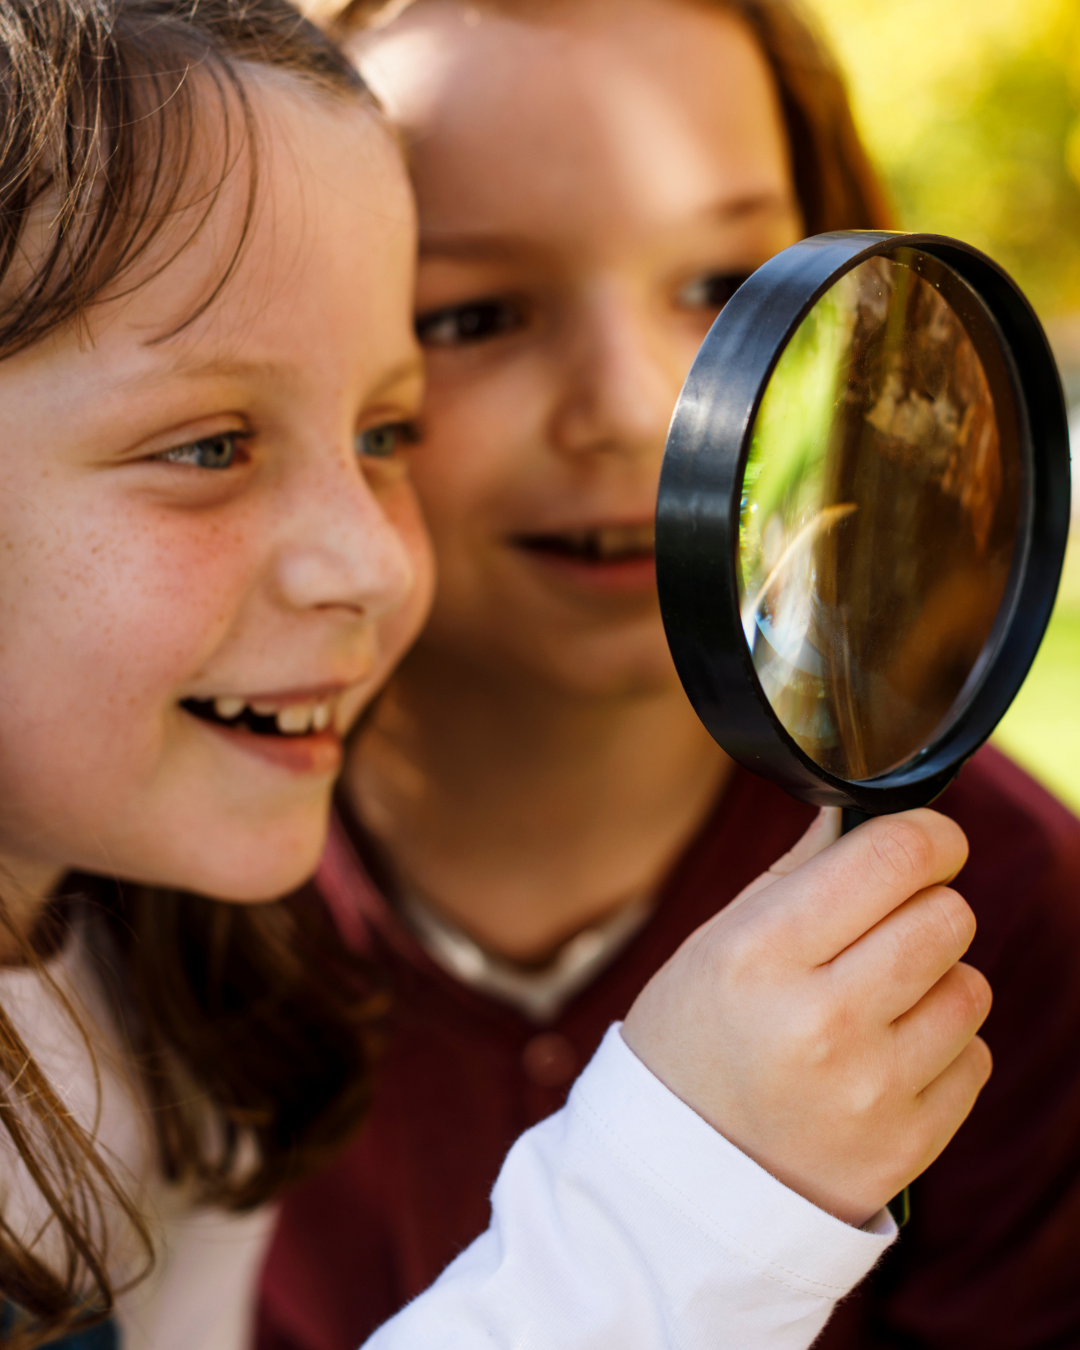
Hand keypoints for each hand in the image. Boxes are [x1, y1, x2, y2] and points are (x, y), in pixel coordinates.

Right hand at [622, 808, 991, 1226]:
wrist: (681, 1181)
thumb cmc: (694, 1041)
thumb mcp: (714, 945)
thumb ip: (793, 875)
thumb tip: (861, 813)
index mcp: (759, 954)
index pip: (893, 857)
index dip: (930, 836)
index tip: (929, 842)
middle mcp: (820, 1021)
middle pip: (947, 917)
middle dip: (927, 908)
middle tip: (886, 930)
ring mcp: (869, 1089)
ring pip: (971, 987)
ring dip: (935, 982)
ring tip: (876, 1004)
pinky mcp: (908, 1144)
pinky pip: (975, 1057)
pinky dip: (940, 1050)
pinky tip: (882, 1059)